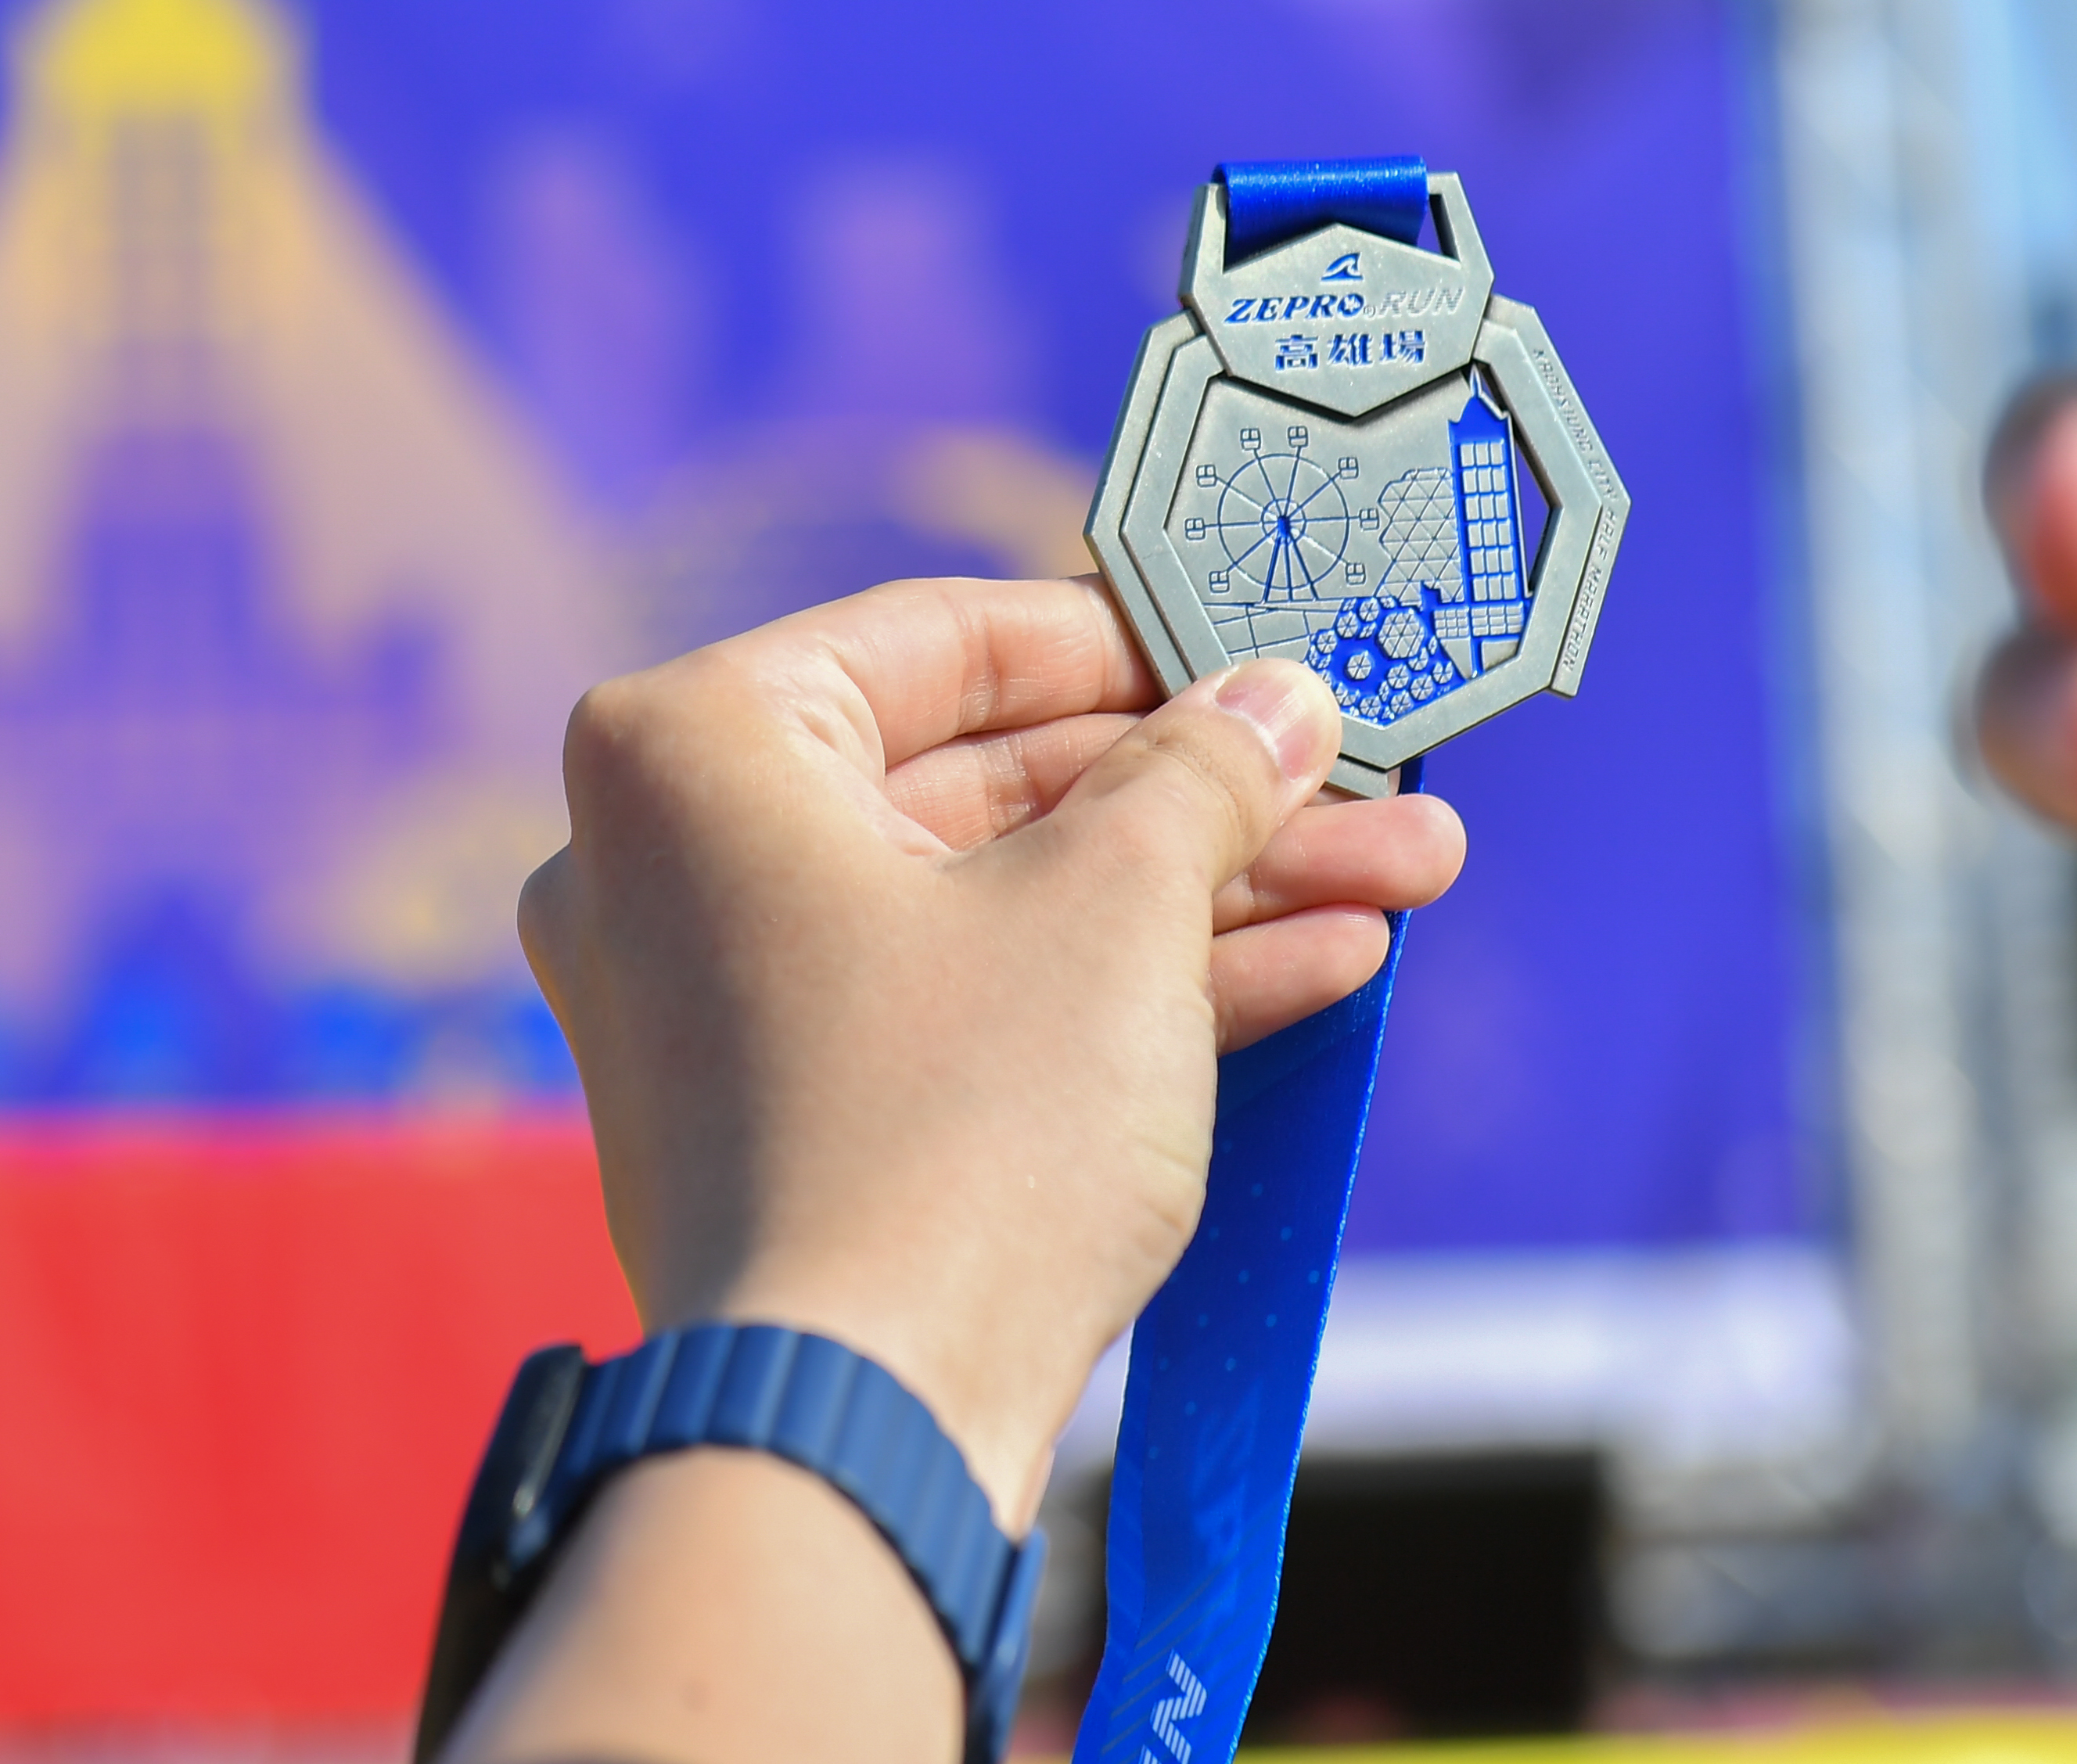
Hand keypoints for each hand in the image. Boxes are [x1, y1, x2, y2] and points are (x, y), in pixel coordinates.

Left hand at [515, 575, 1462, 1524]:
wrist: (858, 1438)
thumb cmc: (953, 1134)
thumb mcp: (1118, 902)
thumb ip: (1204, 770)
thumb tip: (1276, 700)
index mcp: (698, 755)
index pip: (945, 638)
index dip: (1133, 638)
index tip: (1257, 649)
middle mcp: (677, 868)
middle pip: (995, 785)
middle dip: (1209, 792)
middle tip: (1363, 776)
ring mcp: (733, 1010)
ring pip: (1010, 906)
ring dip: (1211, 893)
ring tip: (1399, 871)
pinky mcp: (801, 1127)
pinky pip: (981, 1009)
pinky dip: (1133, 989)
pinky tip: (1317, 965)